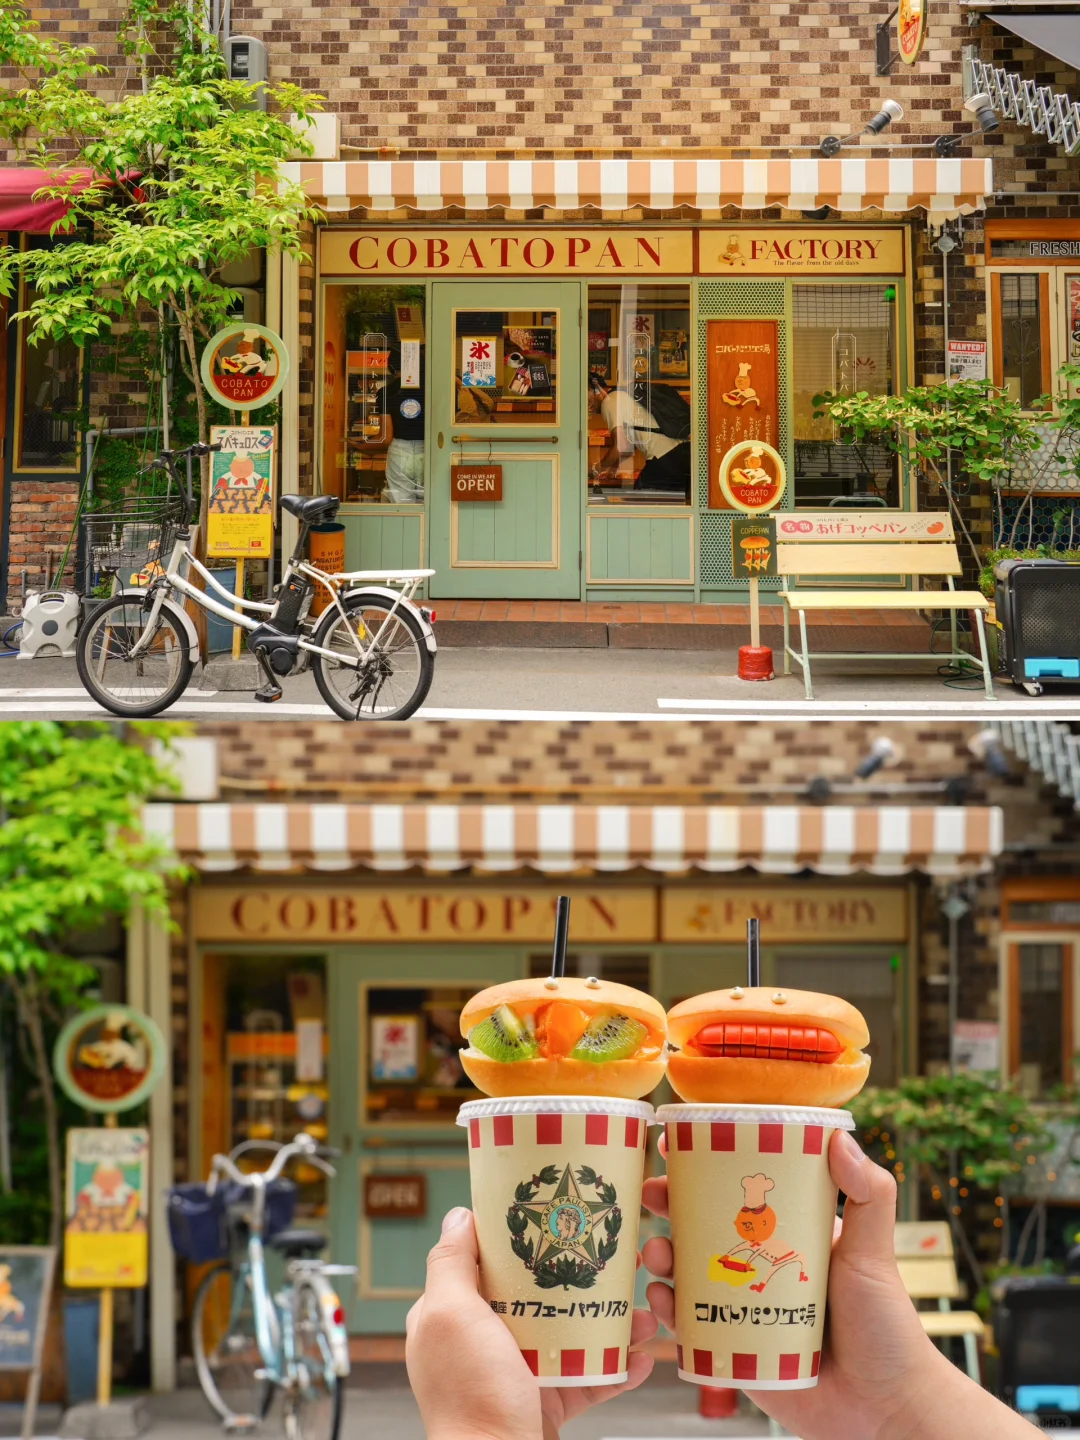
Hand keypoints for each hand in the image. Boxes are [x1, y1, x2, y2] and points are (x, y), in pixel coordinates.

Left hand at [406, 1206, 657, 1439]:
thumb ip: (451, 1263)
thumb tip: (459, 1214)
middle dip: (577, 1276)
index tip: (558, 1213)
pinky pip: (587, 1380)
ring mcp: (513, 1376)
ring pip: (567, 1336)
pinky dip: (617, 1369)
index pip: (484, 1261)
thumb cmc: (472, 1396)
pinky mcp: (544, 1406)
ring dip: (609, 1323)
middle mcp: (480, 1344)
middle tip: (617, 1261)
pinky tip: (643, 1357)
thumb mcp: (450, 1315)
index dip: (519, 1235)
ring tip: (644, 1312)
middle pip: (534, 1295)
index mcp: (452, 1318)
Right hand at [642, 1129, 954, 1439]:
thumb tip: (840, 1138)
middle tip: (651, 1194)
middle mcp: (759, 1266)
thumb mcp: (874, 1252)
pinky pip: (689, 1326)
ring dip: (662, 1256)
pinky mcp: (733, 1351)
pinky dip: (668, 1309)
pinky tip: (662, 1298)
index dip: (705, 1166)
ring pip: (687, 1272)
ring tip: (657, 1253)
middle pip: (701, 1226)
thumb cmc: (887, 1328)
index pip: (740, 1190)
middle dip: (669, 1206)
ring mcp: (742, 1307)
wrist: (885, 1410)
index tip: (677, 1145)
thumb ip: (868, 1195)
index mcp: (788, 1234)